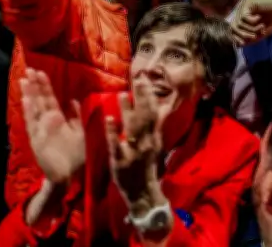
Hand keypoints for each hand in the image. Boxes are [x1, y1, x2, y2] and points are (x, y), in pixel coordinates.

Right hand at [21, 68, 84, 183]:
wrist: (70, 175)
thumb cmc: (77, 155)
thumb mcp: (81, 132)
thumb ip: (76, 117)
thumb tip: (73, 100)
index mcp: (58, 119)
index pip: (50, 98)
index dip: (45, 85)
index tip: (40, 72)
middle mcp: (47, 122)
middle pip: (40, 100)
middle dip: (35, 85)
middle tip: (29, 70)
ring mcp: (40, 130)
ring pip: (34, 109)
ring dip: (29, 95)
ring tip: (24, 80)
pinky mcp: (36, 140)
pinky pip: (32, 123)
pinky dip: (29, 111)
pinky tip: (26, 99)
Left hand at [105, 82, 164, 213]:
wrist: (142, 192)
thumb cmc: (146, 166)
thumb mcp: (155, 144)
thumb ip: (156, 125)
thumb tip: (162, 106)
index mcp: (153, 137)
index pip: (153, 112)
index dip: (149, 95)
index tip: (144, 79)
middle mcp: (145, 142)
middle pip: (144, 116)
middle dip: (141, 97)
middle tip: (137, 79)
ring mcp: (133, 151)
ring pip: (131, 129)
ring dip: (127, 111)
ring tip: (121, 94)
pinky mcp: (120, 161)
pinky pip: (116, 146)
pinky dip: (113, 133)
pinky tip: (109, 119)